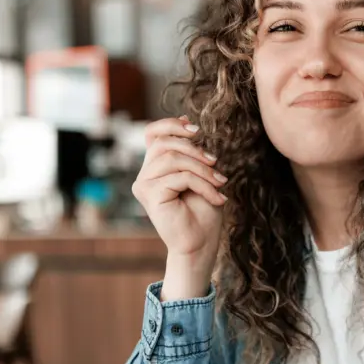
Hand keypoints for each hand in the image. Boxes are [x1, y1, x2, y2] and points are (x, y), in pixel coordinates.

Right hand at [132, 117, 226, 298]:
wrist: (201, 244)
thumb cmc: (202, 212)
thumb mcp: (200, 173)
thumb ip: (190, 150)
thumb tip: (186, 119)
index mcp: (154, 167)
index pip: (153, 133)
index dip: (172, 125)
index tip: (197, 131)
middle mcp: (144, 175)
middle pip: (165, 143)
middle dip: (195, 150)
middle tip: (216, 164)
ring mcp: (144, 185)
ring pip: (174, 159)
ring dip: (203, 170)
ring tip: (220, 183)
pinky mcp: (150, 195)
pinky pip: (180, 177)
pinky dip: (204, 185)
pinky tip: (217, 198)